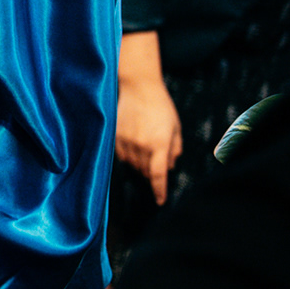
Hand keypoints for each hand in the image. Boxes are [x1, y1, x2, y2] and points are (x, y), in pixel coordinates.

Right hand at [116, 31, 181, 203]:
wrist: (139, 87)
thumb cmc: (161, 106)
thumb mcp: (175, 127)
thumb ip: (174, 149)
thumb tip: (169, 166)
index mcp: (159, 144)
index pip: (158, 175)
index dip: (159, 190)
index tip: (159, 201)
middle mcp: (141, 145)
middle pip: (145, 171)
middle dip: (152, 173)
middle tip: (156, 163)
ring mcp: (126, 141)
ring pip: (133, 165)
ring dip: (140, 165)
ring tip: (145, 152)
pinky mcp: (115, 136)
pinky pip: (122, 155)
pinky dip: (129, 156)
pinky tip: (134, 146)